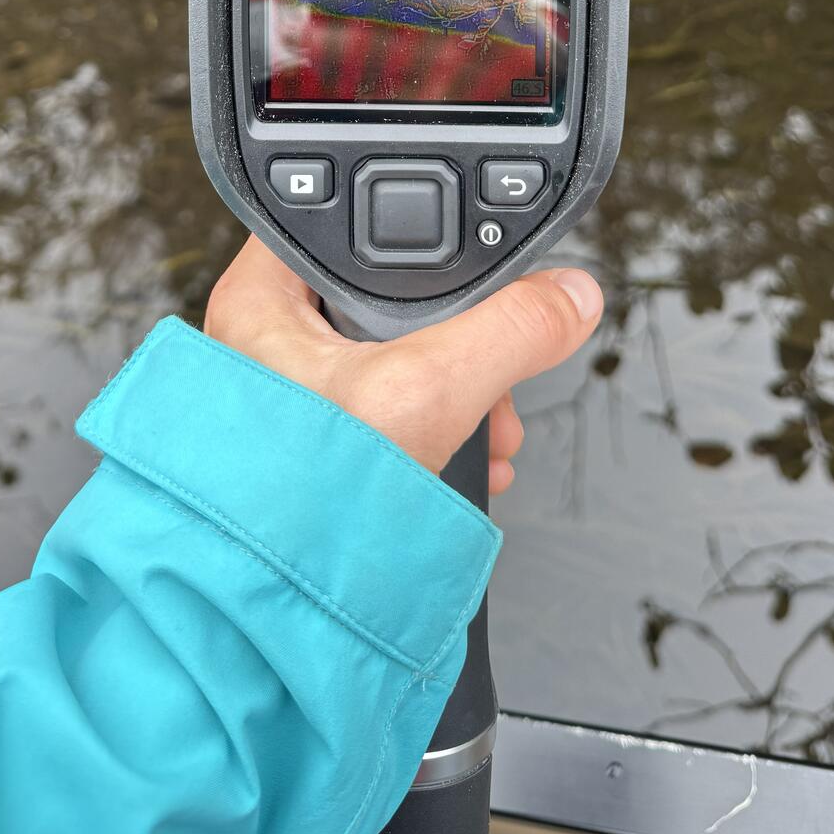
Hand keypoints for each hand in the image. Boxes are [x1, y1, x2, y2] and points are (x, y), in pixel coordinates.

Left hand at [205, 235, 603, 495]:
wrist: (266, 616)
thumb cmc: (292, 505)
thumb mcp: (426, 394)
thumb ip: (509, 332)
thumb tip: (570, 297)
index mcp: (263, 294)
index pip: (347, 217)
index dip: (417, 227)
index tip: (474, 249)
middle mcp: (265, 335)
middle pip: (387, 292)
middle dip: (457, 332)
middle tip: (491, 362)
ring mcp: (288, 395)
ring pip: (396, 357)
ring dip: (456, 388)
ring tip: (487, 424)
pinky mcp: (313, 445)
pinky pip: (391, 409)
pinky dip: (435, 427)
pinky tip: (465, 456)